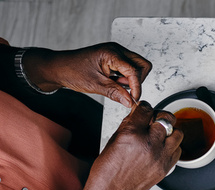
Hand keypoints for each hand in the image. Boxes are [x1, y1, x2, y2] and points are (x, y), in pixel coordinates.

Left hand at [24, 42, 151, 106]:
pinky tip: (113, 82)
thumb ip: (115, 93)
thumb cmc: (72, 71)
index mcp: (111, 53)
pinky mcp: (114, 59)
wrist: (58, 68)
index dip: (136, 87)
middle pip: (142, 65)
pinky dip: (125, 79)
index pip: (134, 71)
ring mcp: (116, 54)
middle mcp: (116, 50)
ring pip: (138, 68)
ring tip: (115, 85)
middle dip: (138, 81)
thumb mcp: (95, 85)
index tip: (133, 100)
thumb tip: (131, 102)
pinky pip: (129, 69)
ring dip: (132, 80)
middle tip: (125, 90)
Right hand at [82, 101, 181, 189]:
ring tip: (160, 136)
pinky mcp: (166, 167)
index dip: (145, 108)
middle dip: (160, 117)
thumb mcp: (114, 140)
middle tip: (155, 121)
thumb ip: (129, 125)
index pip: (146, 109)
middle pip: (166, 118)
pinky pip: (178, 150)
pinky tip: (162, 149)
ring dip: (170, 132)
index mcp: (132, 134)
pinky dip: (172, 147)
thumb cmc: (108, 170)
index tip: (144, 111)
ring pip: (178, 133)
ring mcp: (160, 156)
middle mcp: (149, 144)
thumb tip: (138, 114)